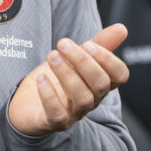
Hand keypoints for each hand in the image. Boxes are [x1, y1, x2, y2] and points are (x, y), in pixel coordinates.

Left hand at [7, 23, 129, 135]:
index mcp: (100, 83)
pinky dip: (50, 96)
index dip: (108, 60)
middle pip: (100, 84)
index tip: (89, 44)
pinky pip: (58, 114)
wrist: (28, 104)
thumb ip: (99, 44)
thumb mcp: (76, 58)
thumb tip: (122, 28)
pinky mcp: (55, 122)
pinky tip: (42, 79)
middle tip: (63, 44)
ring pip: (82, 97)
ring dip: (66, 73)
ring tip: (52, 55)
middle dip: (83, 61)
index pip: (120, 75)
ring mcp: (75, 112)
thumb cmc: (56, 80)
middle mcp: (92, 99)